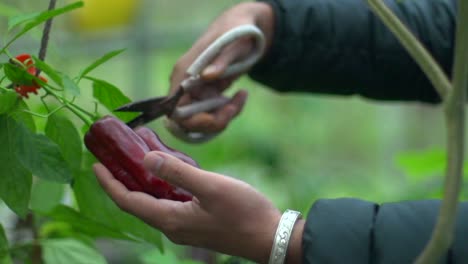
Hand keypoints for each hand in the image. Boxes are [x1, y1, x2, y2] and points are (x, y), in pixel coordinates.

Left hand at [93, 151, 303, 262]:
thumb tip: (144, 158)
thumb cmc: (244, 212)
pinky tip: (167, 170)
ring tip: (137, 157)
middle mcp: (172, 225)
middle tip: (114, 156)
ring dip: (142, 180)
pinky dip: (161, 185)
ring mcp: (184, 226)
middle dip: (122, 179)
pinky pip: (168, 202)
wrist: (270, 237)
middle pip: (137, 201)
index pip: (129, 201)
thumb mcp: (211, 187)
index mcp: (171, 218)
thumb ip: (177, 172)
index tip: (95, 165)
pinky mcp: (195, 222)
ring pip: (153, 201)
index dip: (109, 183)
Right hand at [168, 2, 274, 133]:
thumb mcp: (233, 45)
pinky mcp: (205, 95)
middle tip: (235, 106)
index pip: (176, 111)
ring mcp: (194, 92)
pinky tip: (240, 96)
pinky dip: (227, 112)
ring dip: (224, 116)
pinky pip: (212, 114)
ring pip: (203, 120)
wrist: (242, 31)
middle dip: (215, 120)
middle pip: (189, 121)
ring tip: (242, 96)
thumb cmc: (237, 34)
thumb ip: (220, 61)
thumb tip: (207, 76)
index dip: (196, 120)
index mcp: (183, 73)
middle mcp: (184, 85)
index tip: (221, 114)